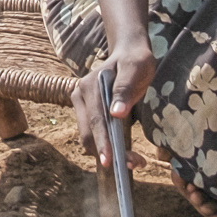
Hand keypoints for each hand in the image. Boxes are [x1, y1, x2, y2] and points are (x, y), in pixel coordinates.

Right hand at [71, 38, 154, 166]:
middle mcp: (80, 95)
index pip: (96, 119)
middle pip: (88, 133)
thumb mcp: (136, 69)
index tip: (110, 161)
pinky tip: (126, 154)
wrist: (128, 52)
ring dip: (108, 152)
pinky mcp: (89, 112)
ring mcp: (82, 104)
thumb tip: (116, 113)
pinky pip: (94, 134)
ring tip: (135, 161)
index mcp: (90, 86)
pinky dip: (108, 147)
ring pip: (89, 137)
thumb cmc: (135, 60)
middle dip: (107, 152)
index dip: (102, 141)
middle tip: (134, 164)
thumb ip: (125, 89)